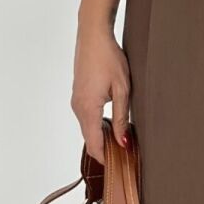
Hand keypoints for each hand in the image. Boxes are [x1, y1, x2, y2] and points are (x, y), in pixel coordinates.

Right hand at [72, 22, 130, 162]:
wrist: (93, 36)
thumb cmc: (109, 58)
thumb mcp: (122, 89)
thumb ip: (122, 117)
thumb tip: (123, 142)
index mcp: (87, 108)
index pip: (94, 144)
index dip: (106, 158)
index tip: (120, 167)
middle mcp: (78, 107)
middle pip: (90, 138)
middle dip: (106, 150)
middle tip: (126, 157)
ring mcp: (76, 101)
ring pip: (88, 128)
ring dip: (103, 137)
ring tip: (123, 141)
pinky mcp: (79, 95)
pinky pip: (87, 117)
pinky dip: (98, 125)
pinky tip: (113, 124)